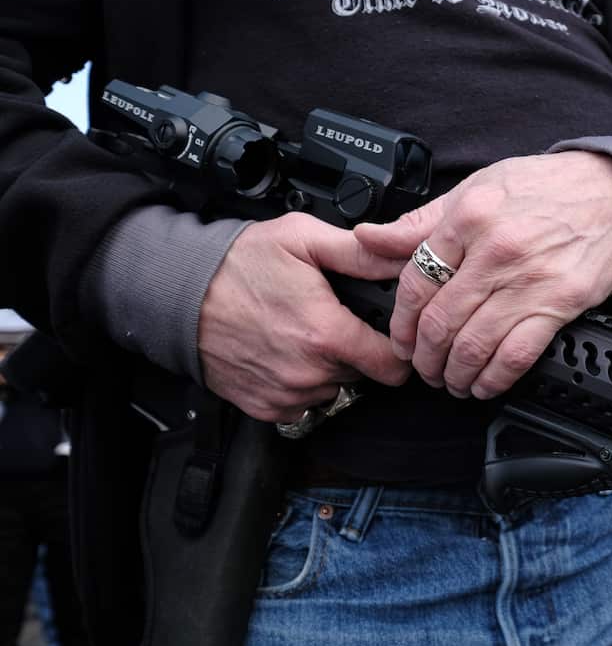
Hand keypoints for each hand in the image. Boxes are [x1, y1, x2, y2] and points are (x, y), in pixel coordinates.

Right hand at [198, 213, 411, 421]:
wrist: (175, 294)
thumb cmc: (235, 264)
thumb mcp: (301, 238)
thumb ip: (358, 253)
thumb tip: (401, 259)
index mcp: (326, 334)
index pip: (393, 365)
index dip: (398, 348)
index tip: (389, 335)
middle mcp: (309, 373)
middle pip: (363, 374)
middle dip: (357, 349)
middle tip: (333, 319)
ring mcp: (286, 394)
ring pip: (333, 389)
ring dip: (328, 367)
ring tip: (301, 332)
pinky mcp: (265, 407)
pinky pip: (303, 404)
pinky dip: (300, 383)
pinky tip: (284, 352)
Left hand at [354, 151, 611, 398]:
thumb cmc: (546, 188)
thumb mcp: (477, 188)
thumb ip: (421, 221)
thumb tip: (369, 238)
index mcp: (469, 218)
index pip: (417, 281)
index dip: (401, 322)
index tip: (402, 339)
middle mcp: (496, 250)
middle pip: (441, 321)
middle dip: (424, 357)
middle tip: (422, 369)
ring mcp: (530, 280)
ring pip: (474, 344)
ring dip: (454, 374)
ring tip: (450, 381)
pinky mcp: (560, 304)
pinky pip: (516, 355)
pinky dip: (493, 379)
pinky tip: (484, 385)